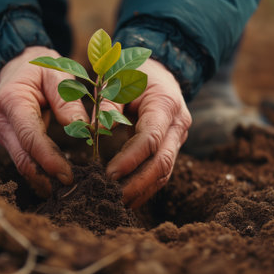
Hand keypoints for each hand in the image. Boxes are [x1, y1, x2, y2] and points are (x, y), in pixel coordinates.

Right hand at [0, 46, 88, 196]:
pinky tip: (57, 181)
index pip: (29, 137)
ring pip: (22, 163)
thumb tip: (80, 128)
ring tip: (69, 189)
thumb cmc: (40, 67)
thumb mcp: (56, 73)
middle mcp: (2, 122)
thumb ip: (66, 99)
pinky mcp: (11, 140)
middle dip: (46, 177)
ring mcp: (4, 133)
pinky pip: (24, 160)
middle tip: (73, 189)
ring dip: (44, 179)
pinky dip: (40, 172)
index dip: (48, 159)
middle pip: (22, 158)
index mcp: (11, 101)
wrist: (18, 65)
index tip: (68, 175)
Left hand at [104, 58, 191, 207]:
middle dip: (138, 183)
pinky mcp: (171, 146)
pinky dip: (146, 185)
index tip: (109, 174)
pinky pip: (162, 170)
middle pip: (162, 162)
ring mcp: (177, 137)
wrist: (159, 71)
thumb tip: (95, 131)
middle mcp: (178, 125)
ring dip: (142, 190)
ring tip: (118, 203)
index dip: (131, 159)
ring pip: (165, 171)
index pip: (150, 138)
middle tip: (112, 196)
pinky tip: (129, 197)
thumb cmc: (135, 73)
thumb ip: (109, 106)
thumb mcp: (119, 81)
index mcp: (166, 105)